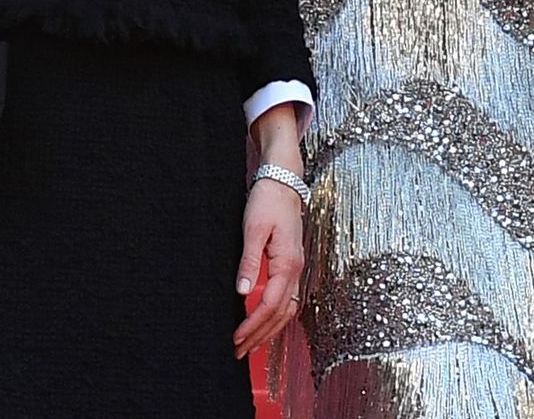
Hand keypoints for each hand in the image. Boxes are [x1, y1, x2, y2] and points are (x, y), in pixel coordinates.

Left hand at [233, 175, 306, 357]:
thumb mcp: (253, 229)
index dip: (253, 325)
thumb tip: (242, 292)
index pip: (270, 305)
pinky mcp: (291, 265)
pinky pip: (287, 299)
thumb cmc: (267, 202)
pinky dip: (275, 316)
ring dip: (268, 329)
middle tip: (239, 351)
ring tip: (249, 344)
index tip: (237, 338)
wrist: (283, 182)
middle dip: (260, 336)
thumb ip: (249, 261)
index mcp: (287, 264)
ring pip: (286, 310)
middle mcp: (296, 271)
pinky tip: (263, 322)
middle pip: (280, 314)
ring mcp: (296, 269)